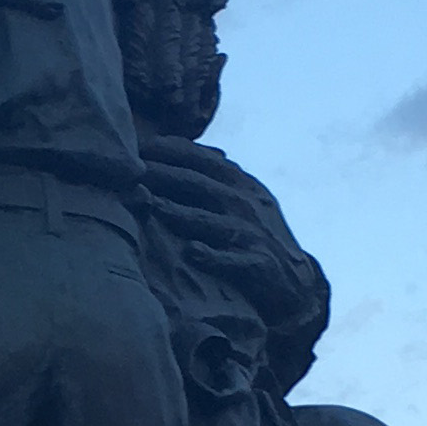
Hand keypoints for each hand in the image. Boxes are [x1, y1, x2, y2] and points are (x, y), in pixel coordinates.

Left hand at [140, 151, 263, 259]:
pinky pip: (231, 259)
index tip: (136, 143)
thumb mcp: (246, 199)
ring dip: (179, 212)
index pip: (201, 159)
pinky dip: (213, 256)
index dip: (169, 149)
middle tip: (130, 169)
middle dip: (163, 173)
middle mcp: (245, 204)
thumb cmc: (259, 236)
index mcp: (241, 184)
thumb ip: (217, 176)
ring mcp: (250, 234)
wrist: (296, 282)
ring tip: (150, 204)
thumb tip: (180, 148)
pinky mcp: (256, 263)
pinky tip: (193, 251)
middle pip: (198, 184)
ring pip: (209, 219)